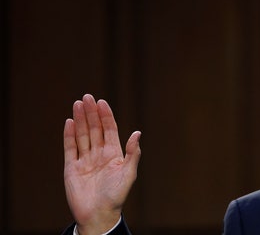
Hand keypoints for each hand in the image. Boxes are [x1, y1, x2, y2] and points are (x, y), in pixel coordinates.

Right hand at [63, 94, 140, 233]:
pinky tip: (70, 122)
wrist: (98, 215)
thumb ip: (133, 153)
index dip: (106, 116)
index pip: (109, 130)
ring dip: (80, 119)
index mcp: (114, 154)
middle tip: (87, 97)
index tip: (102, 102)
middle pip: (94, 129)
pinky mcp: (71, 168)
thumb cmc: (117, 196)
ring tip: (78, 104)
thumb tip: (138, 132)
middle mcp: (99, 154)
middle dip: (91, 113)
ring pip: (82, 135)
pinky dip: (69, 135)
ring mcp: (85, 160)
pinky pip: (70, 148)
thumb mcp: (129, 173)